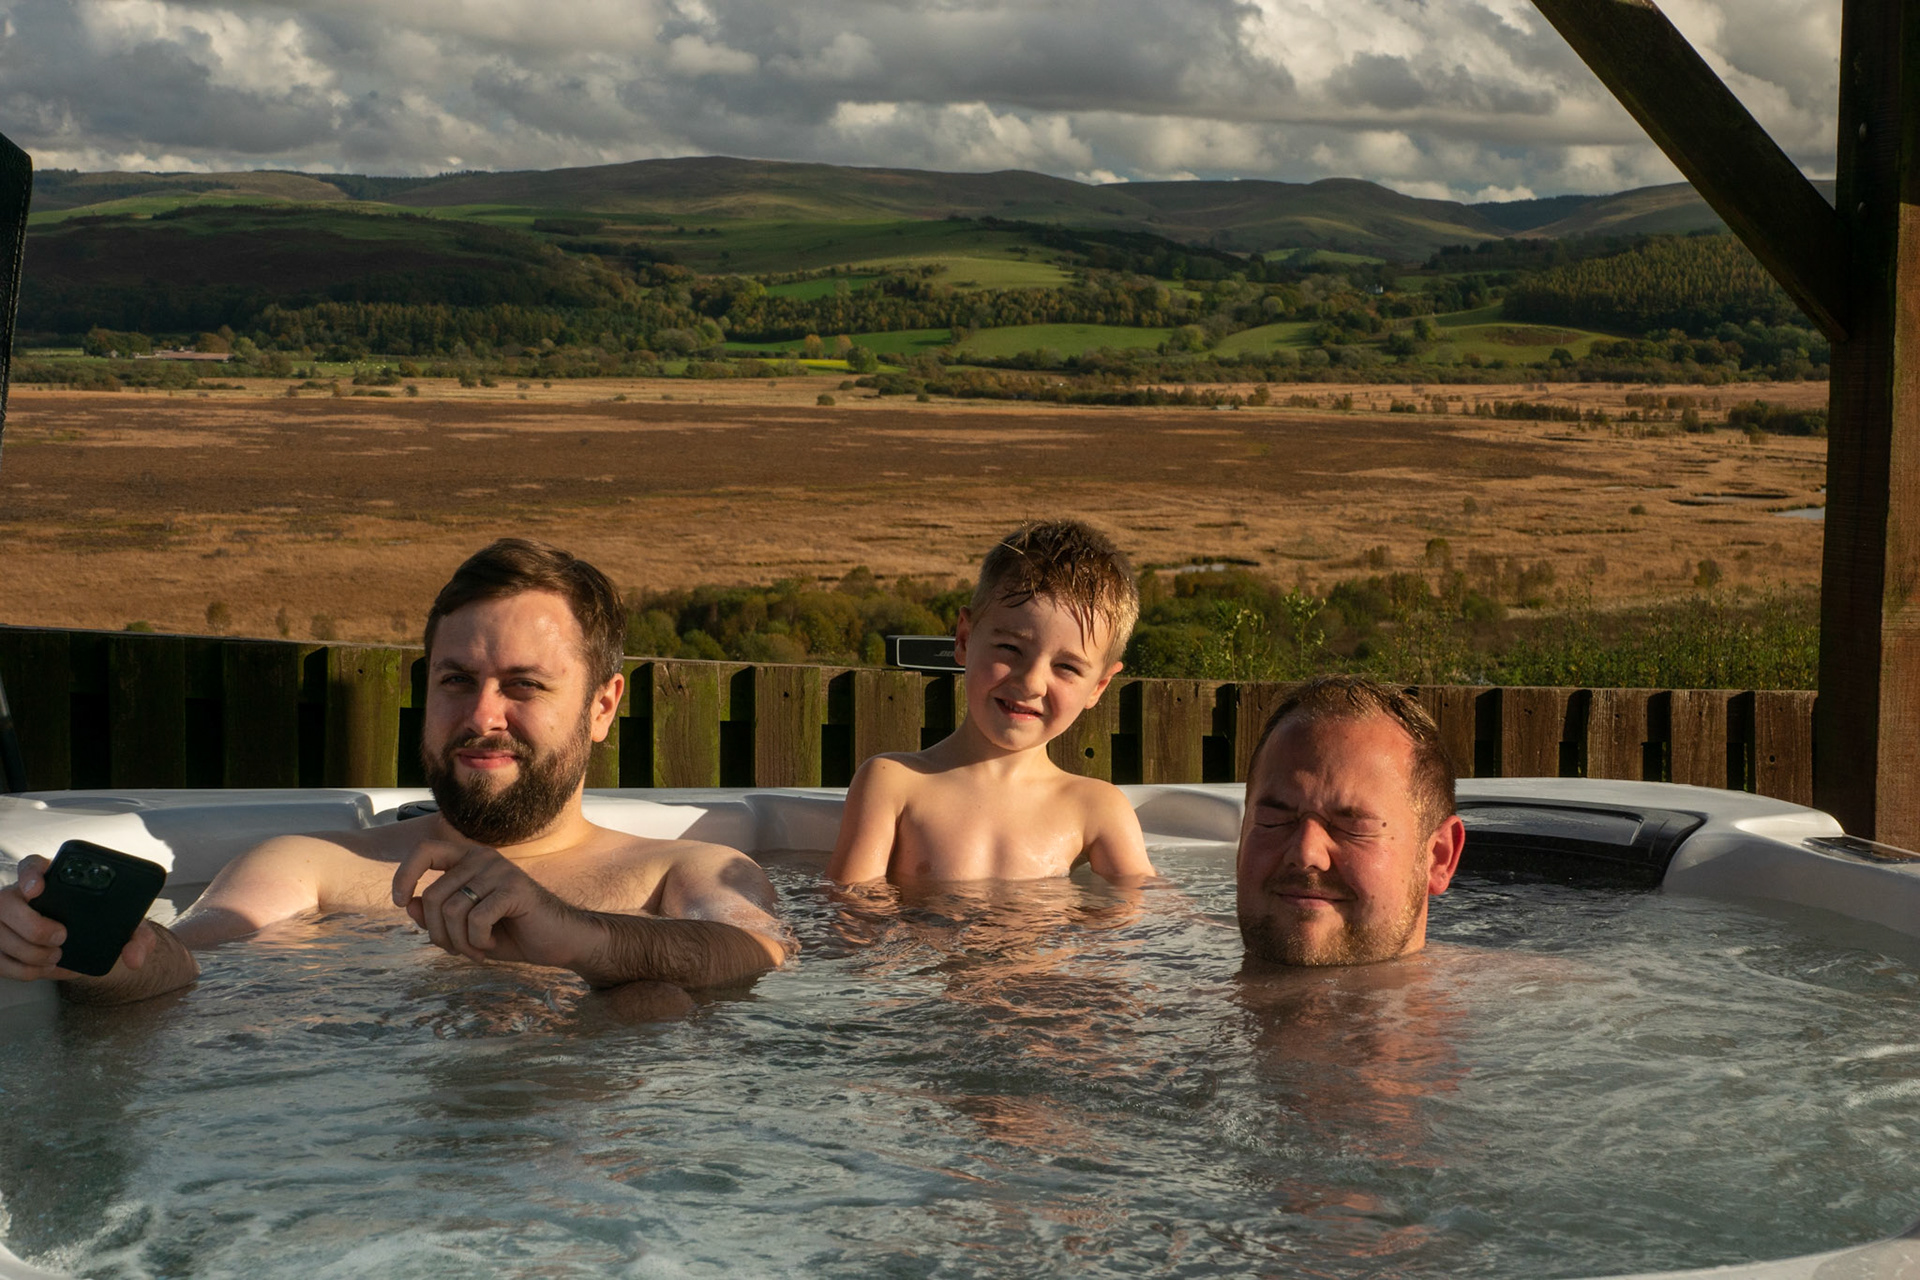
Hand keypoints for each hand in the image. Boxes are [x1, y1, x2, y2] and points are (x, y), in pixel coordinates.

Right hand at [0, 855, 156, 981]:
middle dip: (34, 926)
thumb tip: (135, 957)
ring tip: (58, 955)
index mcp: (51, 879)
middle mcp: (19, 897)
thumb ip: (137, 935)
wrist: (84, 940)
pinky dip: (29, 971)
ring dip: (33, 954)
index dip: (30, 875)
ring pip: (2, 938)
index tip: (39, 888)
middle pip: (7, 905)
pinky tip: (49, 968)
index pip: (31, 866)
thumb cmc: (99, 923)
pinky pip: (3, 963)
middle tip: (61, 936)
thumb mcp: (122, 924)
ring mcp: (2, 922)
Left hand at [391, 840, 599, 969]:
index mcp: (470, 859)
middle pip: (432, 896)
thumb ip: (435, 913)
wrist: (558, 940)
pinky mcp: (514, 889)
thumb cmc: (511, 932)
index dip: (404, 874)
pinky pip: (476, 920)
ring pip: (451, 911)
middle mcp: (483, 858)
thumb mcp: (464, 927)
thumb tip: (407, 902)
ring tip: (476, 950)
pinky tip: (492, 943)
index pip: (425, 850)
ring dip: (459, 942)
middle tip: (456, 949)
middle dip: (437, 933)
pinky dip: (478, 942)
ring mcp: (500, 871)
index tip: (398, 902)